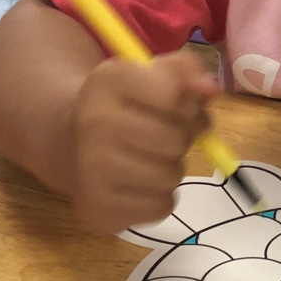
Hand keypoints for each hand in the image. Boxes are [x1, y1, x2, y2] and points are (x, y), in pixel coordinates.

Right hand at [67, 49, 219, 231]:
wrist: (68, 143)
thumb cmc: (122, 106)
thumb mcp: (147, 74)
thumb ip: (185, 72)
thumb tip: (212, 89)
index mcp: (107, 82)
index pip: (173, 93)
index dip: (188, 101)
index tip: (177, 104)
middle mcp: (93, 123)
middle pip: (176, 139)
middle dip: (183, 138)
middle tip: (168, 135)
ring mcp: (91, 170)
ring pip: (172, 176)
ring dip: (172, 168)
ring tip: (151, 158)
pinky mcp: (100, 209)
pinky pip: (162, 207)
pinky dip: (161, 196)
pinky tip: (140, 182)